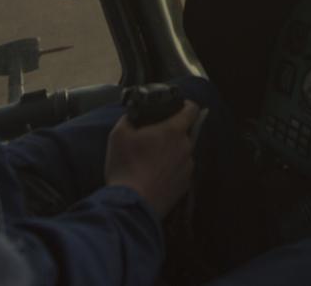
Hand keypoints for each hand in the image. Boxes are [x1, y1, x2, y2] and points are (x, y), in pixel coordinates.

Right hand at [104, 100, 200, 217]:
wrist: (132, 204)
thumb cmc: (126, 167)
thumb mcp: (118, 135)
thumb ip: (128, 119)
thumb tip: (132, 116)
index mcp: (173, 131)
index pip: (192, 110)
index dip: (186, 105)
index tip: (179, 107)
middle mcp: (185, 147)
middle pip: (186, 133)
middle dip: (173, 133)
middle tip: (155, 138)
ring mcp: (187, 168)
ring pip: (183, 153)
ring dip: (172, 153)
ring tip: (152, 161)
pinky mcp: (185, 186)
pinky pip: (181, 171)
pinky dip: (172, 170)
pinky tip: (156, 176)